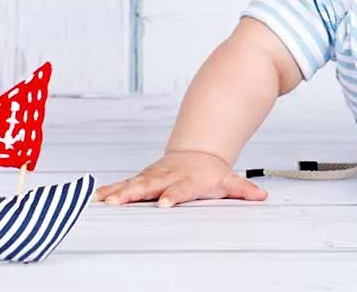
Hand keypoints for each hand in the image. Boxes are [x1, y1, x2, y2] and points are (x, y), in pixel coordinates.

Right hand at [94, 150, 267, 207]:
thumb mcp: (228, 180)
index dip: (172, 195)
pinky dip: (110, 189)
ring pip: (133, 183)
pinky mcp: (142, 178)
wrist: (197, 153)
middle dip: (134, 193)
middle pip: (150, 185)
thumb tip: (260, 195)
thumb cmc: (209, 172)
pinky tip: (96, 196)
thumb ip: (242, 190)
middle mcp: (167, 177)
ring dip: (117, 192)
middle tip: (119, 202)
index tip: (163, 203)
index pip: (180, 189)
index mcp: (187, 180)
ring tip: (103, 200)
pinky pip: (124, 184)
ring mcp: (153, 176)